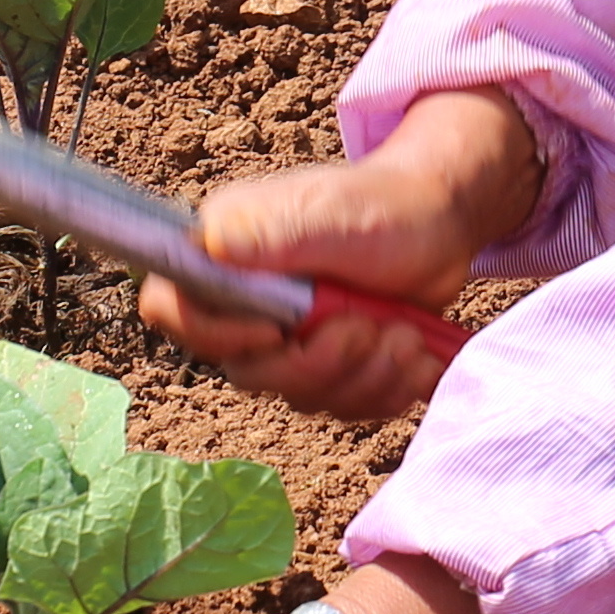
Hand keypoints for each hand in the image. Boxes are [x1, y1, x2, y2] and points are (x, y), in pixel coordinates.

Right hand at [163, 85, 541, 422]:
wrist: (442, 227)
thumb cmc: (385, 207)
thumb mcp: (332, 213)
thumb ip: (273, 232)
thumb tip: (211, 245)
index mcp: (227, 253)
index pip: (172, 308)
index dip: (214, 335)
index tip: (277, 330)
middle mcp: (247, 300)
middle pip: (247, 371)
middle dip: (317, 362)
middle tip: (368, 328)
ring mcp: (289, 337)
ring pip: (302, 396)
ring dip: (364, 375)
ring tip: (406, 335)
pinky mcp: (328, 364)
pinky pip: (343, 406)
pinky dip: (386, 389)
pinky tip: (415, 354)